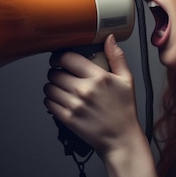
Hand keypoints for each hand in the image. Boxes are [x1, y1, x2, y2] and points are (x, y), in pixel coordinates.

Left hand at [43, 35, 141, 156]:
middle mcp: (85, 89)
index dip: (60, 57)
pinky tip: (59, 100)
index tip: (60, 59)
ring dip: (51, 86)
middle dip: (55, 71)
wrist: (121, 138)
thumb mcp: (127, 80)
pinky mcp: (68, 118)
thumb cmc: (124, 110)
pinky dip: (50, 100)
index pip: (68, 58)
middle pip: (55, 72)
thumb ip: (117, 57)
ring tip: (60, 87)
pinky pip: (49, 103)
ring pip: (49, 87)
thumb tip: (110, 39)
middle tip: (61, 74)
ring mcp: (75, 105)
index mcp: (99, 77)